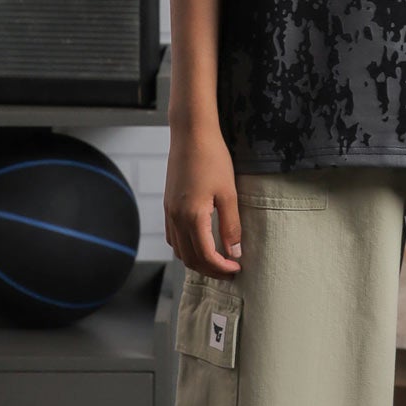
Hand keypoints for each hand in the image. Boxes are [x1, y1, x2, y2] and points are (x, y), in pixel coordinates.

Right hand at [164, 121, 243, 278]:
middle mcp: (176, 218)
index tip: (237, 269)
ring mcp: (169, 212)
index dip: (222, 268)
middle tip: (230, 271)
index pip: (206, 256)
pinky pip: (173, 237)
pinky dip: (186, 248)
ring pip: (179, 251)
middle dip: (210, 270)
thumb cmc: (212, 158)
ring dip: (197, 261)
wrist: (191, 134)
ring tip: (217, 261)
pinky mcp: (167, 205)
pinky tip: (200, 244)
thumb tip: (235, 253)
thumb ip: (231, 226)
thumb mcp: (228, 194)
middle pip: (190, 259)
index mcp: (192, 217)